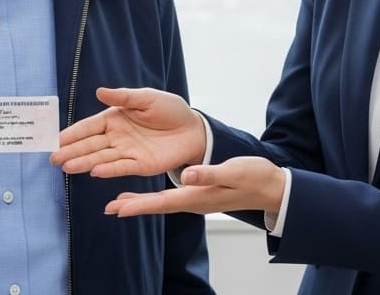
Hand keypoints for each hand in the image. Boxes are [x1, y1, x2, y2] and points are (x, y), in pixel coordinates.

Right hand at [50, 87, 205, 177]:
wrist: (193, 129)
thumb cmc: (170, 110)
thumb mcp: (147, 98)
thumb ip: (124, 98)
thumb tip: (100, 92)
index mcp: (115, 119)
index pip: (89, 127)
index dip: (73, 133)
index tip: (56, 139)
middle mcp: (117, 137)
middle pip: (90, 145)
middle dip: (72, 151)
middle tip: (53, 158)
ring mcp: (127, 152)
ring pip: (101, 158)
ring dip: (84, 162)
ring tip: (67, 167)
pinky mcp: (140, 165)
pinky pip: (121, 167)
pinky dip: (108, 170)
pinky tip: (94, 171)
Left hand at [103, 156, 286, 218]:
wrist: (270, 187)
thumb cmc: (253, 177)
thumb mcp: (232, 171)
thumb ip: (209, 173)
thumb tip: (187, 175)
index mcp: (198, 196)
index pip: (162, 203)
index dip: (139, 205)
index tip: (118, 208)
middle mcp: (194, 202)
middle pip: (158, 206)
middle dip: (133, 207)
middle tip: (109, 209)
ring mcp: (198, 201)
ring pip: (163, 204)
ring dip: (142, 204)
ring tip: (119, 203)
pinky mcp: (201, 196)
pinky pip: (172, 200)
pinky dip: (155, 199)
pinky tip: (148, 196)